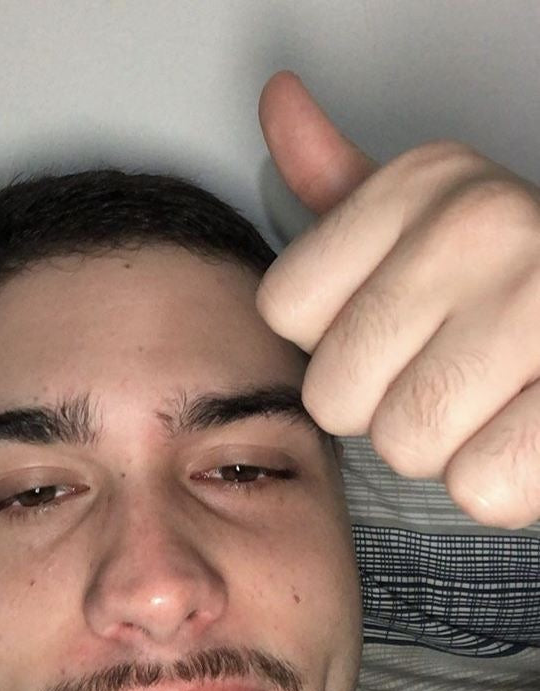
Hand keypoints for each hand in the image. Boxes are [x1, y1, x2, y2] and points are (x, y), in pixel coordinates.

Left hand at [256, 71, 539, 529]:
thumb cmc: (506, 291)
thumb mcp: (421, 223)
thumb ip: (342, 185)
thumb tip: (280, 103)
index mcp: (425, 182)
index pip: (284, 309)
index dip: (335, 341)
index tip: (399, 324)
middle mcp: (480, 224)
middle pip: (335, 391)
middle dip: (387, 406)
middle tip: (452, 370)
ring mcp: (537, 301)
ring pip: (405, 443)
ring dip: (445, 446)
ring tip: (491, 397)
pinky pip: (478, 484)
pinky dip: (499, 481)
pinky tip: (521, 429)